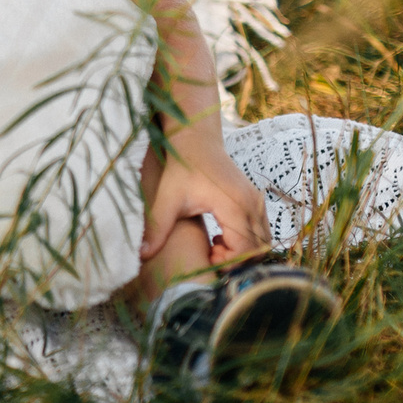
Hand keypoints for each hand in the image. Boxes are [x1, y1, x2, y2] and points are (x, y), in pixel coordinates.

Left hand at [139, 144, 270, 261]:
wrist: (195, 140)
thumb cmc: (181, 168)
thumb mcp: (167, 199)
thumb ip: (157, 228)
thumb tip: (140, 254)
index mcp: (234, 205)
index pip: (245, 248)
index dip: (228, 262)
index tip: (207, 258)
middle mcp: (252, 204)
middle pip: (258, 248)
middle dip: (236, 260)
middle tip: (210, 255)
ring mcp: (257, 201)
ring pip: (262, 240)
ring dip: (242, 250)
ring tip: (215, 246)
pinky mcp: (255, 200)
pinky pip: (260, 230)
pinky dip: (245, 240)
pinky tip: (221, 237)